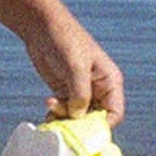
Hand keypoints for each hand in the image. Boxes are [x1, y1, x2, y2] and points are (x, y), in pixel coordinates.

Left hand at [24, 7, 124, 124]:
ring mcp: (81, 91)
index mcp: (110, 82)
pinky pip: (65, 111)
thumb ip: (80, 95)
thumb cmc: (64, 40)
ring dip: (65, 119)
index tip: (83, 129)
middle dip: (79, 124)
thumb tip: (78, 117)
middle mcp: (99, 89)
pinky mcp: (66, 91)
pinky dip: (57, 114)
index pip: (114, 114)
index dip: (101, 125)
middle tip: (63, 121)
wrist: (41, 26)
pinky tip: (48, 105)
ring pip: (78, 118)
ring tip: (52, 109)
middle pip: (95, 119)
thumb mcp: (75, 67)